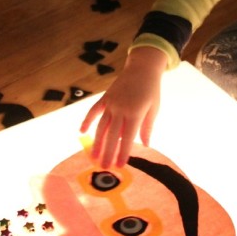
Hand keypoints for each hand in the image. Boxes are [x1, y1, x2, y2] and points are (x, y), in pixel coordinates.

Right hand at [79, 46, 167, 168]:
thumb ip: (147, 127)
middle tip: (104, 167)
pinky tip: (82, 132)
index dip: (123, 153)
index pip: (128, 138)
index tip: (119, 166)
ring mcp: (111, 103)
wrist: (142, 68)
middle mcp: (121, 109)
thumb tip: (146, 145)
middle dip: (108, 152)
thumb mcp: (154, 108)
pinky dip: (87, 121)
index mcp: (135, 113)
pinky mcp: (105, 98)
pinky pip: (94, 111)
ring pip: (101, 126)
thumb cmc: (151, 90)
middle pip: (112, 135)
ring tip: (93, 156)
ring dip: (97, 142)